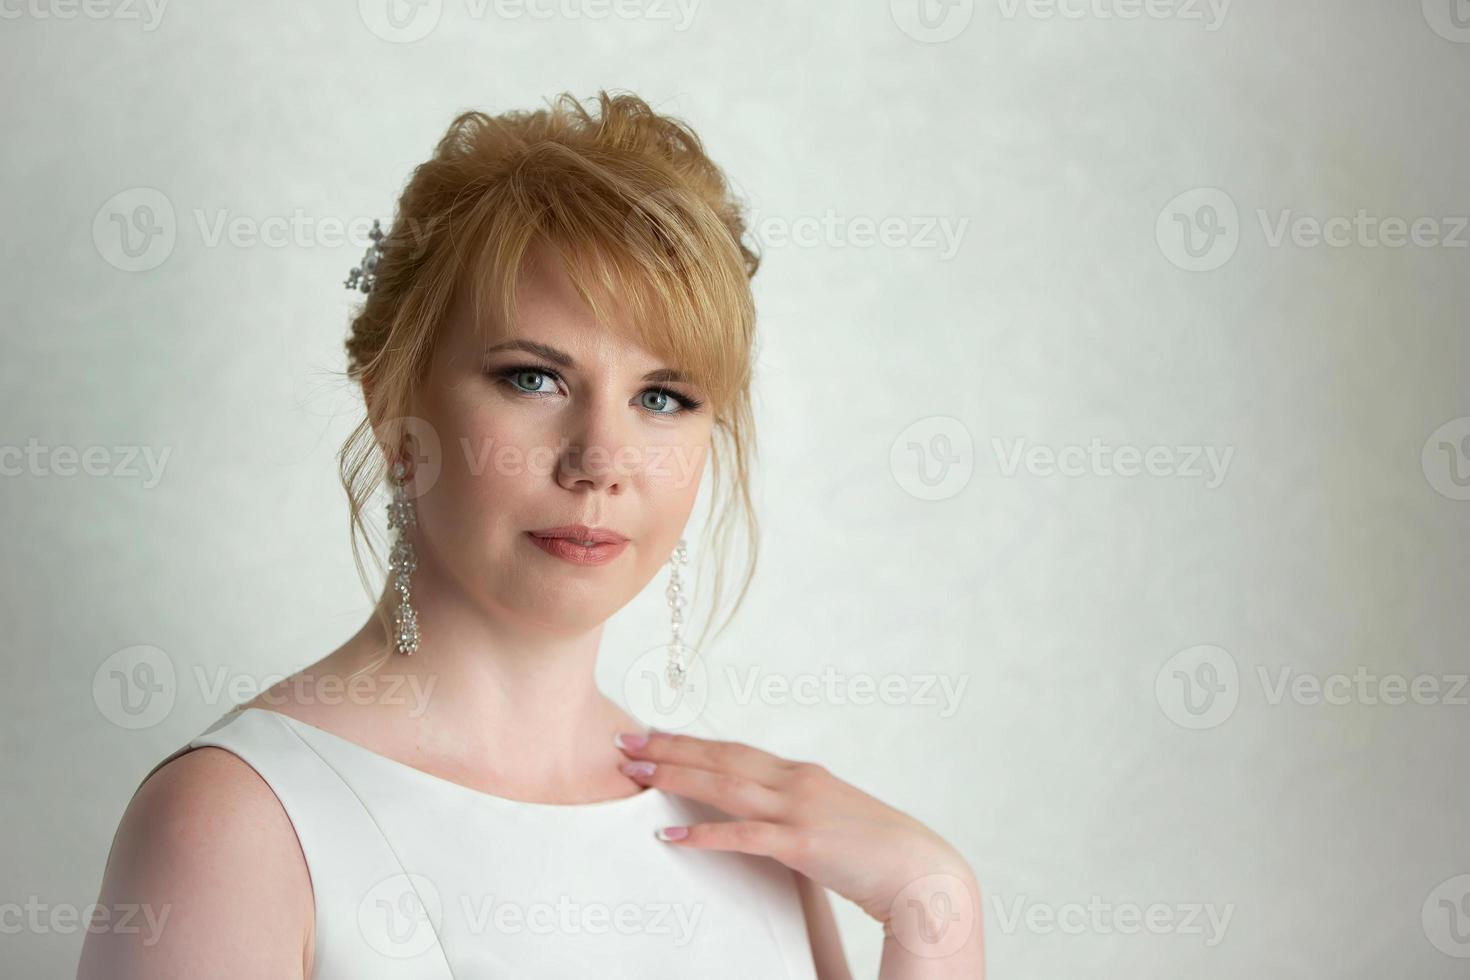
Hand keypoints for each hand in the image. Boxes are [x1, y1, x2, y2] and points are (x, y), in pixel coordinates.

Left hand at [612, 731, 978, 933]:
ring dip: (676, 777)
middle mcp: (797, 782)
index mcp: (802, 775)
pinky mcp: (803, 845)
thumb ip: (798, 814)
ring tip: (635, 772)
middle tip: (624, 739)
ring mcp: (800, 810)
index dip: (692, 742)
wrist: (922, 871)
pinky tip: (669, 837)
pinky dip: (703, 835)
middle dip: (670, 748)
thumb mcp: (832, 821)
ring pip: (725, 786)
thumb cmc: (879, 852)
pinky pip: (743, 836)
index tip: (654, 735)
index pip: (735, 750)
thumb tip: (767, 820)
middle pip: (721, 757)